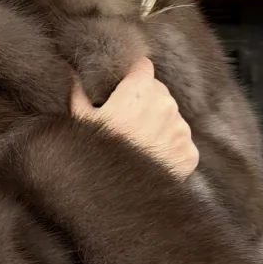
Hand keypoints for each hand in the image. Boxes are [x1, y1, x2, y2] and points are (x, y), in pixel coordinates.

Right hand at [70, 56, 198, 179]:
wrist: (118, 197)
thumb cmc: (97, 154)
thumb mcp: (80, 121)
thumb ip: (78, 92)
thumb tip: (73, 75)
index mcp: (139, 92)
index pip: (143, 67)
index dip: (131, 75)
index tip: (123, 85)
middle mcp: (165, 105)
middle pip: (157, 90)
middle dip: (143, 99)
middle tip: (125, 120)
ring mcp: (180, 130)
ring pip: (170, 115)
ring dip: (156, 122)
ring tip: (136, 141)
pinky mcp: (189, 152)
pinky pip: (179, 140)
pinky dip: (167, 146)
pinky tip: (149, 157)